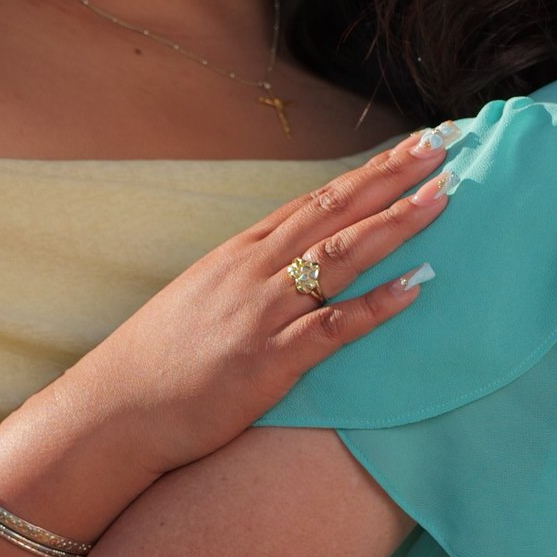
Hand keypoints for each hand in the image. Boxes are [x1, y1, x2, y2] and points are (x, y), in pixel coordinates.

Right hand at [72, 128, 451, 473]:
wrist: (115, 410)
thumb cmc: (161, 362)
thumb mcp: (206, 299)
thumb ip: (251, 276)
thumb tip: (295, 264)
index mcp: (241, 253)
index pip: (317, 200)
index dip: (369, 172)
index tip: (413, 146)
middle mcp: (254, 270)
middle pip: (334, 211)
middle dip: (391, 177)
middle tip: (441, 146)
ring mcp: (261, 313)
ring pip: (339, 256)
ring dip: (394, 224)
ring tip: (441, 198)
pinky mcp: (269, 361)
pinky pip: (333, 327)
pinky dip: (377, 305)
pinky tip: (416, 286)